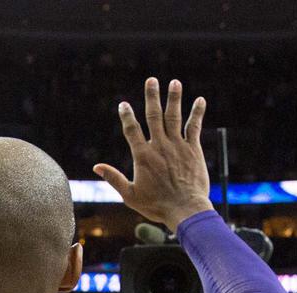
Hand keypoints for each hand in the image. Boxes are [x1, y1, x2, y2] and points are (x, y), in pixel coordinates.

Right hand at [94, 78, 213, 230]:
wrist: (185, 209)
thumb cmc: (156, 205)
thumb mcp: (130, 195)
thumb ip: (113, 178)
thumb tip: (96, 167)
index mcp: (142, 156)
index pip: (131, 130)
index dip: (126, 116)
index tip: (124, 104)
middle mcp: (159, 146)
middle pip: (154, 116)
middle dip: (152, 96)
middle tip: (151, 80)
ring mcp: (178, 146)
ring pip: (174, 117)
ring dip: (173, 98)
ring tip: (174, 82)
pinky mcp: (193, 150)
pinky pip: (194, 127)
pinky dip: (196, 113)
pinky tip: (199, 100)